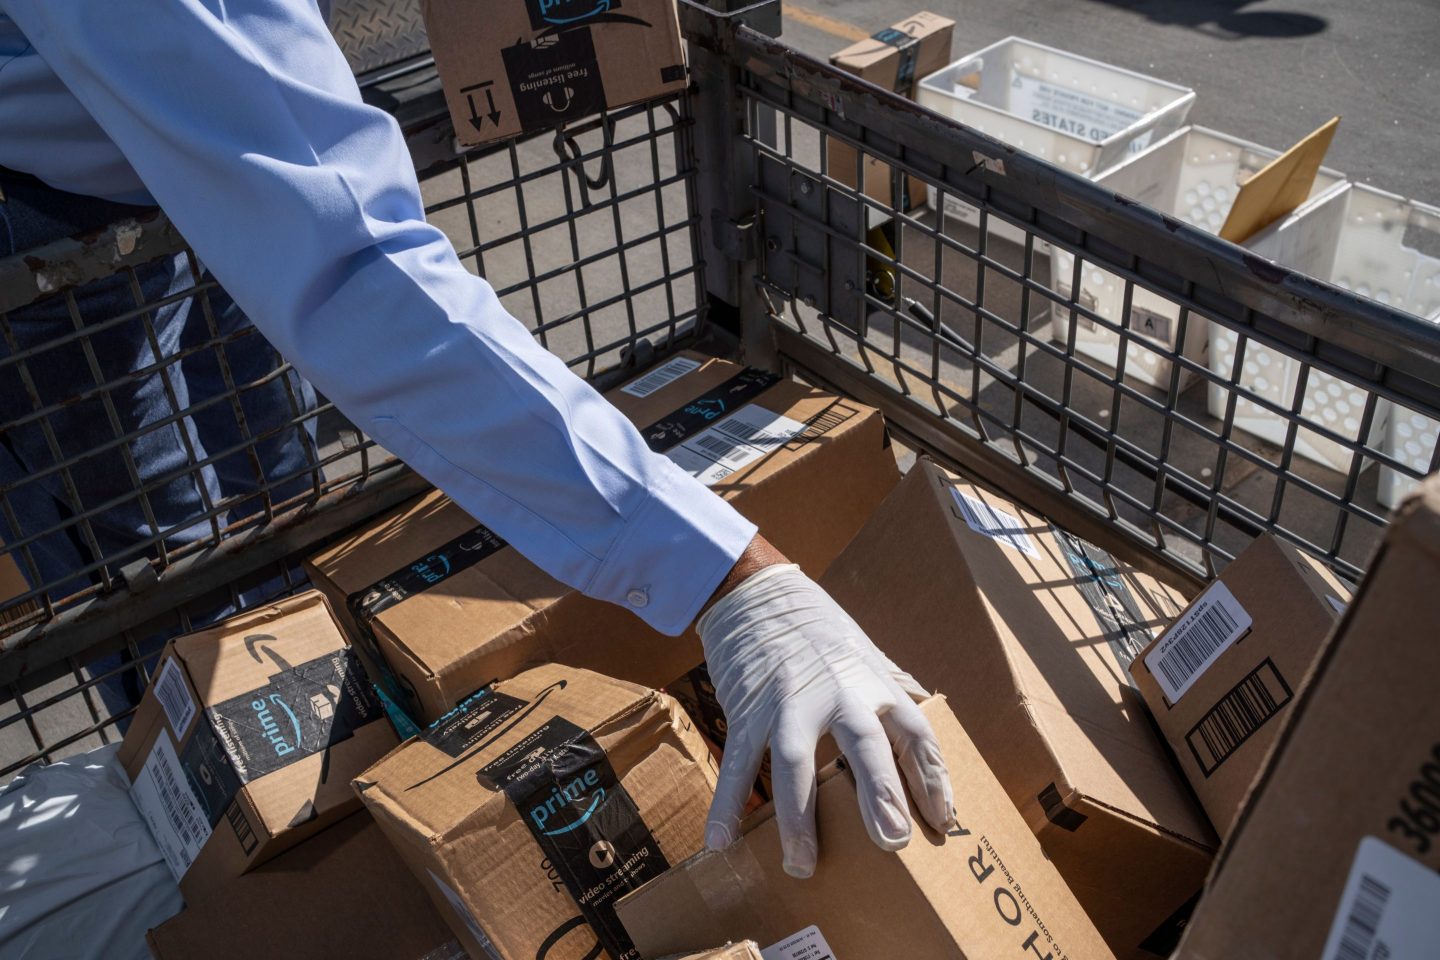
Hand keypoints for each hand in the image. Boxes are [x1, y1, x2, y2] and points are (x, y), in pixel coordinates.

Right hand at [696, 562, 954, 877]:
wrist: (760, 597)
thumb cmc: (821, 636)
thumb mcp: (866, 659)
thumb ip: (890, 698)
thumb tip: (925, 736)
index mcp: (874, 685)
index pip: (915, 733)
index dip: (933, 777)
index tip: (943, 820)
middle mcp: (837, 694)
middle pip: (863, 744)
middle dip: (879, 792)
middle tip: (892, 839)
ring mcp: (789, 703)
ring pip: (795, 762)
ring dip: (798, 817)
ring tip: (802, 864)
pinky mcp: (748, 710)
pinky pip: (738, 762)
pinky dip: (727, 803)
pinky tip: (722, 840)